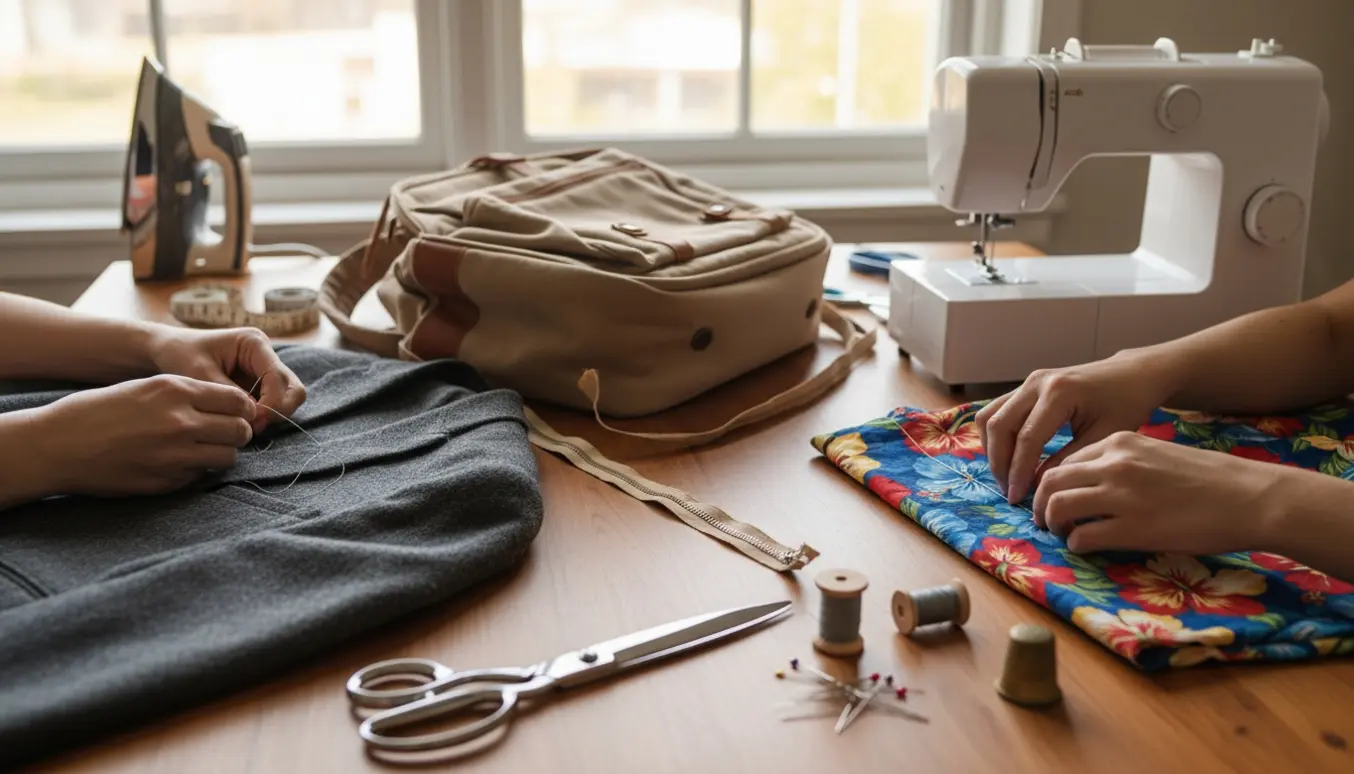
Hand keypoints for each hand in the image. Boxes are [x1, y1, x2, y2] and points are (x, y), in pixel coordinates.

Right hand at [32, 375, 256, 497]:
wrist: (56, 445)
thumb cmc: (98, 411)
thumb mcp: (145, 387)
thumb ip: (187, 394)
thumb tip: (227, 404)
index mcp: (175, 390)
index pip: (237, 400)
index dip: (241, 408)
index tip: (235, 413)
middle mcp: (181, 422)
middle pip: (240, 430)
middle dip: (237, 432)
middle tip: (224, 434)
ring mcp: (175, 455)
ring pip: (228, 457)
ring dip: (220, 453)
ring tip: (202, 449)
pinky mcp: (166, 481)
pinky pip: (199, 476)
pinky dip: (195, 471)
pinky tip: (174, 463)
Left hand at [149, 327, 305, 434]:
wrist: (167, 350)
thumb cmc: (179, 355)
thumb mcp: (199, 373)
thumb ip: (227, 394)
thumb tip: (252, 417)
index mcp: (254, 343)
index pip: (278, 376)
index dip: (271, 403)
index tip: (253, 422)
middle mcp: (266, 355)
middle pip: (293, 388)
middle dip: (279, 410)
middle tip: (254, 427)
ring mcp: (265, 370)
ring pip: (288, 398)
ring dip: (272, 415)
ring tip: (246, 426)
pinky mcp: (259, 384)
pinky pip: (274, 404)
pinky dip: (263, 416)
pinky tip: (242, 422)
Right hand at [976, 352, 1177, 504]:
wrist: (1131, 375)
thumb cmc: (1125, 404)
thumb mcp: (1103, 438)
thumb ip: (1068, 461)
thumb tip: (1037, 487)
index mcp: (1059, 392)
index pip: (1027, 438)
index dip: (1018, 472)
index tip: (1018, 499)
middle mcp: (1036, 382)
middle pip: (999, 425)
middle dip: (999, 463)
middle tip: (1010, 492)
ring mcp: (1027, 381)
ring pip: (989, 417)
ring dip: (992, 450)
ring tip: (1006, 476)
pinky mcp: (1024, 386)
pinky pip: (996, 411)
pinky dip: (996, 437)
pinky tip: (1008, 457)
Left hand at [1032, 431, 1285, 554]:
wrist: (1248, 497)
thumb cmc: (1210, 479)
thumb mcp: (1157, 455)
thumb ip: (1123, 464)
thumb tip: (1091, 486)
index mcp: (1119, 443)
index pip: (1065, 460)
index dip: (1053, 482)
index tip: (1053, 496)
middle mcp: (1113, 465)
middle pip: (1050, 481)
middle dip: (1039, 502)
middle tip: (1043, 519)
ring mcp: (1120, 497)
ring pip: (1058, 507)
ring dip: (1052, 524)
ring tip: (1061, 534)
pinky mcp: (1131, 529)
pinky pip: (1082, 537)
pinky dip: (1076, 544)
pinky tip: (1085, 547)